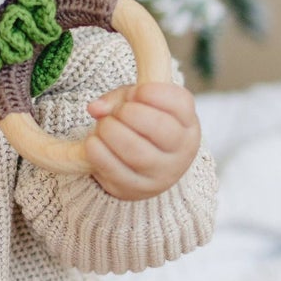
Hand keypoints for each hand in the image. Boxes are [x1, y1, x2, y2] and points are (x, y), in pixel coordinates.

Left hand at [79, 80, 200, 201]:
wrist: (141, 168)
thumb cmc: (141, 127)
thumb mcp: (137, 105)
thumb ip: (118, 99)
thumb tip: (95, 108)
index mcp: (187, 124)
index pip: (180, 104)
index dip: (156, 93)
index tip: (137, 92)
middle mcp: (181, 152)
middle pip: (160, 128)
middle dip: (130, 113)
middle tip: (118, 112)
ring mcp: (161, 174)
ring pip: (136, 153)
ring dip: (111, 132)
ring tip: (104, 126)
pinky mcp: (137, 189)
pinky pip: (115, 170)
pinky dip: (98, 152)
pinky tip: (93, 142)